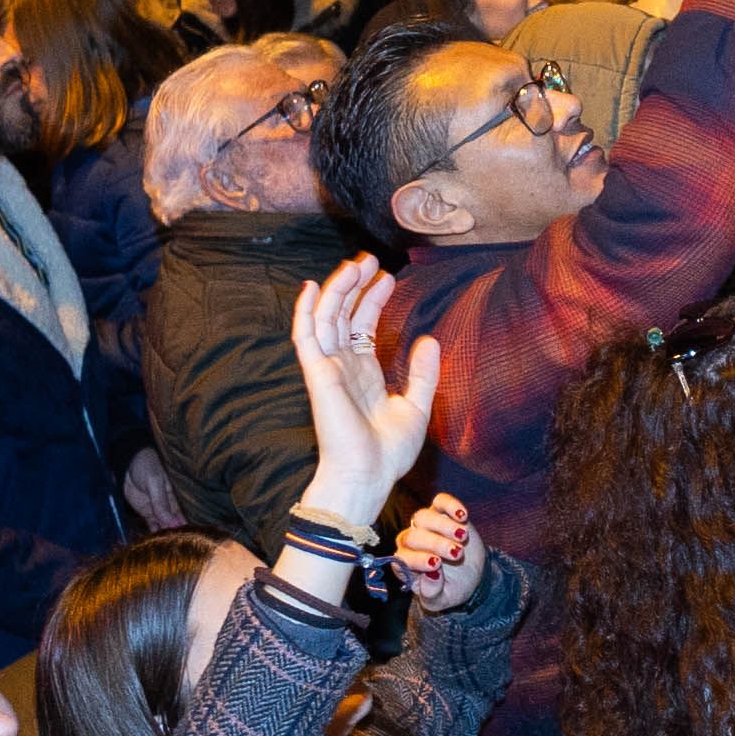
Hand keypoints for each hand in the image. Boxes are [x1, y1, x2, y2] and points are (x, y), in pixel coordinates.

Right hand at [288, 255, 443, 530]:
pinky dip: (306, 311)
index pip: (362, 327)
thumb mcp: (416, 407)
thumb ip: (423, 374)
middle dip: (355, 286)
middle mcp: (343, 367)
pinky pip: (306, 336)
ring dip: (338, 289)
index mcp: (363, 374)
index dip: (373, 300)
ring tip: (355, 264)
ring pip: (326, 318)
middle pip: (343, 316)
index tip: (387, 277)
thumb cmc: (387, 453)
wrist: (368, 476)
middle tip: (370, 259)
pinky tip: (314, 286)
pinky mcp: (318, 374)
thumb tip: (429, 340)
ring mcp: (328, 369)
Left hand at [393, 491, 483, 609]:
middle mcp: (411, 542)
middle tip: (457, 553)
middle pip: (414, 536)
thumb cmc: (450, 588)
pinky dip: (450, 505)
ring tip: (462, 536)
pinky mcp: (441, 512)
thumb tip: (432, 573)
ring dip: (443, 526)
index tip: (437, 564)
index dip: (418, 560)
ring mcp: (425, 525)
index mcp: (405, 565)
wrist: (469, 576)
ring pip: (423, 517)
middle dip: (436, 544)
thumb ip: (432, 592)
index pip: (403, 558)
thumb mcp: (442, 600)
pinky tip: (463, 516)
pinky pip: (440, 501)